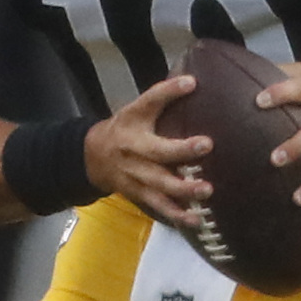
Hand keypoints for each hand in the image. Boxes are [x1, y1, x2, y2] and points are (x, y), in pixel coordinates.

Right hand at [83, 75, 210, 227]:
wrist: (93, 157)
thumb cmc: (124, 129)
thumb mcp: (137, 108)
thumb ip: (162, 96)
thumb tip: (193, 80)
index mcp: (133, 122)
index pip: (149, 103)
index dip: (168, 92)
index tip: (190, 83)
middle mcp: (133, 149)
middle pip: (157, 151)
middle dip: (182, 150)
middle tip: (207, 145)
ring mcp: (135, 175)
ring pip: (159, 184)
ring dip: (183, 189)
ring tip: (206, 190)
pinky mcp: (138, 193)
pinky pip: (158, 205)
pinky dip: (176, 214)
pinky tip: (195, 219)